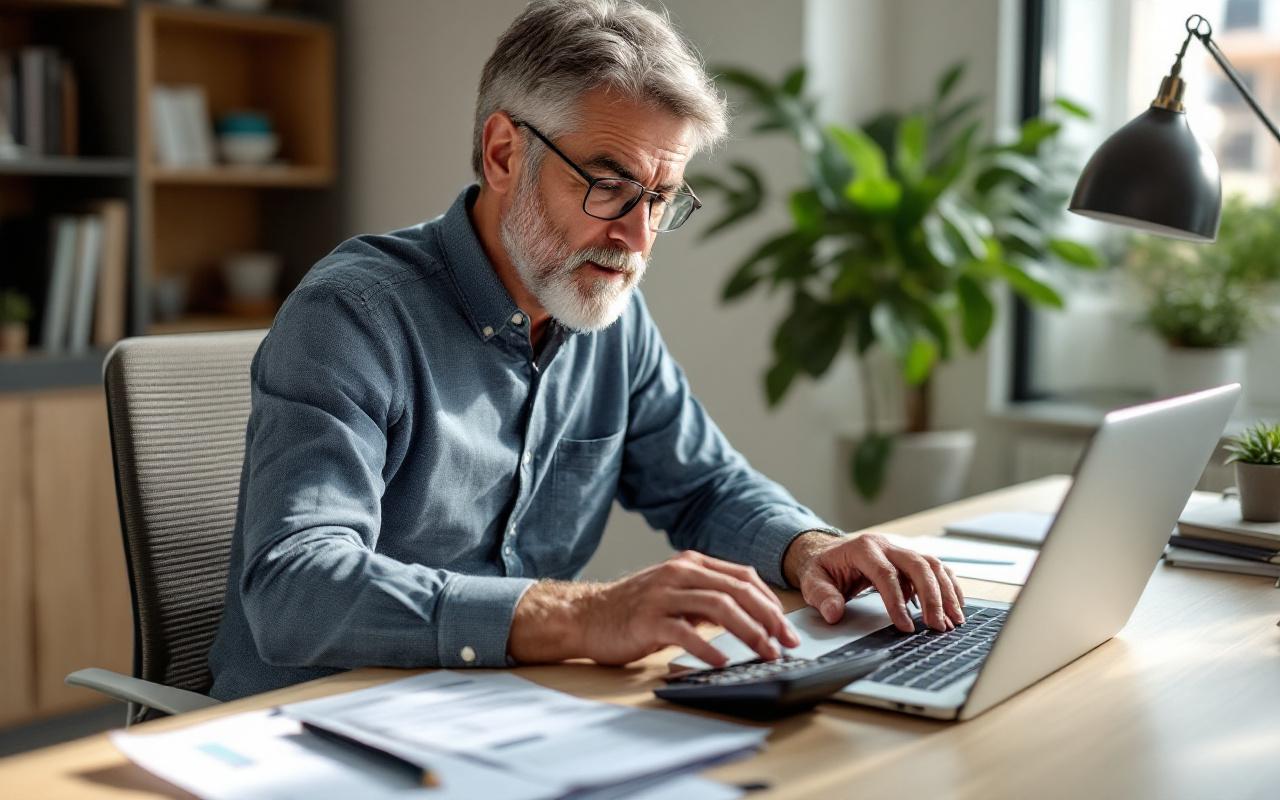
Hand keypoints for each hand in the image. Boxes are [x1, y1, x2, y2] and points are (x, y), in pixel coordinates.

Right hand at [508, 551, 799, 666]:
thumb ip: (708, 599)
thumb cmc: (634, 610)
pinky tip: (722, 663)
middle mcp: (679, 572)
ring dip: (749, 632)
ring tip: (764, 654)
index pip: (744, 576)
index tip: (786, 629)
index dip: (771, 603)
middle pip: (738, 590)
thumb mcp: (676, 594)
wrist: (586, 616)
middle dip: (768, 619)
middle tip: (785, 644)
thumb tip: (752, 618)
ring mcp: (663, 594)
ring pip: (720, 607)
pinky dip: (709, 649)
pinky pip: (686, 632)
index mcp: (691, 563)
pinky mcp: (648, 619)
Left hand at [784, 532, 965, 631]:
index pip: (886, 574)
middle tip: (937, 625)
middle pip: (918, 565)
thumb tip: (833, 613)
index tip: (905, 626)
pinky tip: (955, 605)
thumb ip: (822, 596)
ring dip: (946, 592)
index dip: (897, 601)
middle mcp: (886, 545)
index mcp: (863, 548)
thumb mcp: (813, 580)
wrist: (826, 552)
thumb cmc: (822, 567)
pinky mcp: (909, 559)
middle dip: (932, 597)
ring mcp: (900, 550)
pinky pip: (935, 568)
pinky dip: (948, 585)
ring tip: (954, 620)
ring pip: (932, 565)